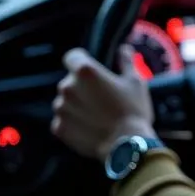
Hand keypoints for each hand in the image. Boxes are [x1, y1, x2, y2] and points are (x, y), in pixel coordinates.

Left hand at [51, 45, 156, 160]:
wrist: (126, 146)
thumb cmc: (133, 110)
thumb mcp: (135, 82)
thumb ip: (126, 62)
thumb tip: (124, 49)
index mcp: (86, 72)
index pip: (72, 56)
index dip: (81, 60)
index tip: (92, 69)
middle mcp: (67, 87)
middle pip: (70, 80)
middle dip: (83, 86)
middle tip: (102, 97)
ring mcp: (61, 109)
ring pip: (66, 100)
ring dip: (77, 104)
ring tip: (97, 114)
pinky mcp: (59, 128)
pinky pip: (64, 120)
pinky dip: (74, 121)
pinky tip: (91, 126)